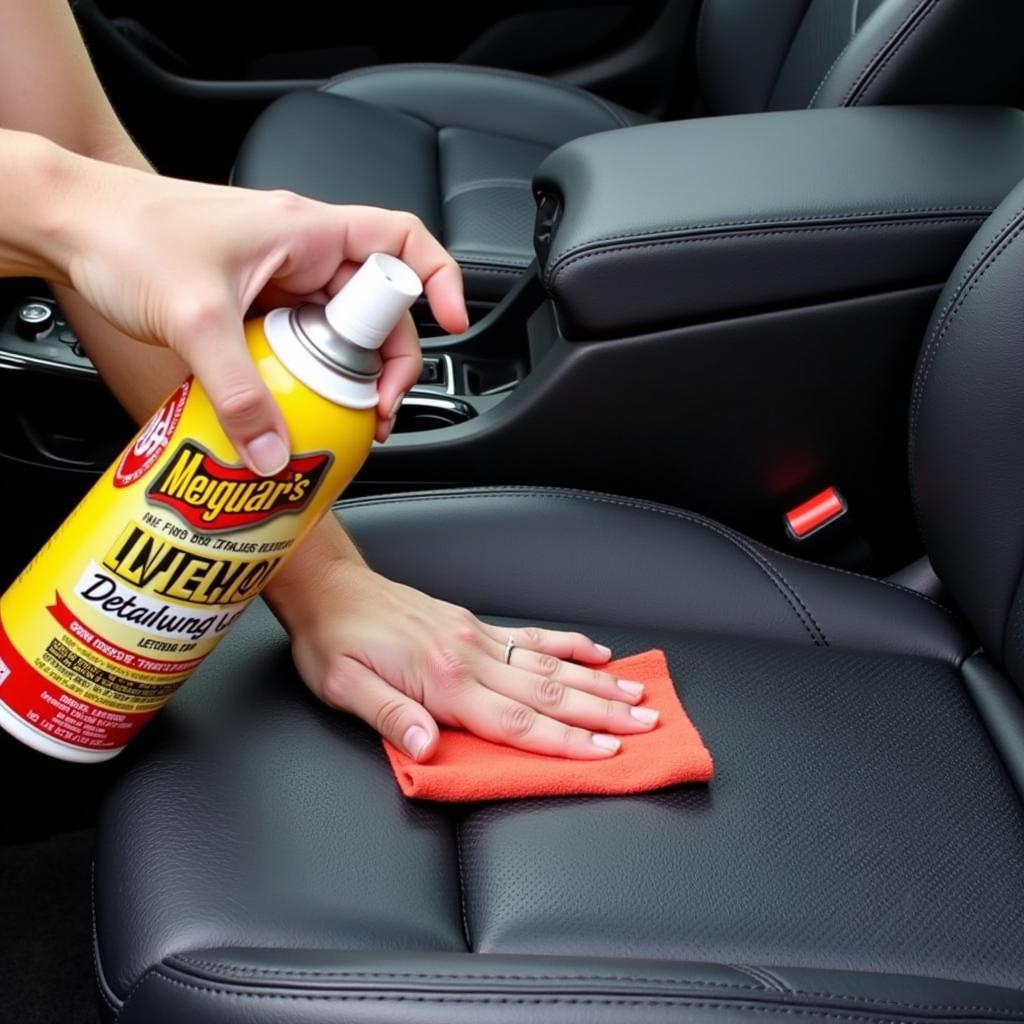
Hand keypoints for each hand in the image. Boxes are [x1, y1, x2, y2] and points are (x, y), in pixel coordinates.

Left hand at [46, 151, 466, 467]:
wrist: (70, 229)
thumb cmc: (125, 234)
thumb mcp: (194, 320)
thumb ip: (239, 394)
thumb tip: (274, 452)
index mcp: (307, 230)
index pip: (403, 242)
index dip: (440, 280)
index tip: (454, 325)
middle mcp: (302, 253)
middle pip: (378, 307)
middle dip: (387, 361)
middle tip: (375, 408)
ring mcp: (279, 281)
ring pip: (342, 331)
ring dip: (349, 376)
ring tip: (342, 417)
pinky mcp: (256, 306)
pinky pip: (304, 344)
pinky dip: (310, 377)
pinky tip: (297, 406)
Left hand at [288, 564, 659, 760]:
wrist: (331, 587)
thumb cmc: (334, 641)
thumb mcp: (343, 687)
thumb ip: (390, 717)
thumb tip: (426, 748)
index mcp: (441, 680)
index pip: (515, 720)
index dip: (564, 740)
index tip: (607, 751)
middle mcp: (468, 656)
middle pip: (547, 691)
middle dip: (601, 712)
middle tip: (647, 723)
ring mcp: (475, 636)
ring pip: (548, 663)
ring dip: (595, 681)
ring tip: (636, 693)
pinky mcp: (473, 623)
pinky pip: (529, 635)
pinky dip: (566, 644)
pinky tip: (593, 651)